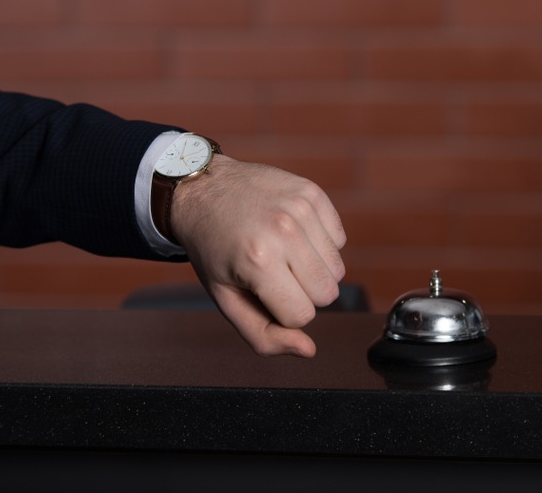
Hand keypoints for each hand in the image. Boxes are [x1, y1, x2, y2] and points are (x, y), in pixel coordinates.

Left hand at [169, 155, 346, 356]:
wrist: (202, 191)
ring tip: (283, 253)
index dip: (282, 311)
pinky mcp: (312, 193)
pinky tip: (293, 234)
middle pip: (327, 293)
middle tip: (273, 274)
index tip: (261, 292)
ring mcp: (300, 209)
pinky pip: (339, 240)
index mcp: (258, 262)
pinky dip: (320, 243)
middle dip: (302, 293)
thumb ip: (264, 335)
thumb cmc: (213, 250)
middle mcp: (283, 232)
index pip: (302, 315)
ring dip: (313, 269)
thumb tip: (308, 350)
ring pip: (337, 269)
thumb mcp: (226, 299)